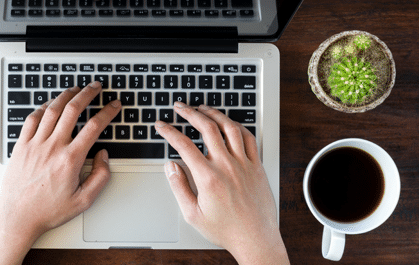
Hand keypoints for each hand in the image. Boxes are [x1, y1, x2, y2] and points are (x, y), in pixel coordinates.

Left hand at [0, 82, 120, 264]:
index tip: (114, 105)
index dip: (108, 112)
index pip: (94, 127)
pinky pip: (32, 119)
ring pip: (52, 110)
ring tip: (75, 89)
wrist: (18, 217)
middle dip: (88, 94)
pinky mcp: (21, 146)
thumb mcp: (84, 201)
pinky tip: (49, 104)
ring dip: (66, 95)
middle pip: (73, 110)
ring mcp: (35, 144)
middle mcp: (52, 147)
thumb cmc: (48, 211)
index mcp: (70, 159)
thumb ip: (100, 177)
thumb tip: (103, 156)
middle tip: (96, 87)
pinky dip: (42, 107)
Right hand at [155, 102, 288, 264]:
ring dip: (214, 113)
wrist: (255, 238)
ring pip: (229, 127)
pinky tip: (229, 123)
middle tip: (180, 107)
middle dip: (189, 113)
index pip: (183, 145)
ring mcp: (244, 164)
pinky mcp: (256, 166)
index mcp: (208, 177)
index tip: (161, 125)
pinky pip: (248, 138)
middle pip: (206, 127)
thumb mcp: (192, 214)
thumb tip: (170, 166)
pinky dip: (237, 126)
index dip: (169, 131)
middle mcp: (227, 166)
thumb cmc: (225, 229)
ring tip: (203, 108)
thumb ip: (178, 187)